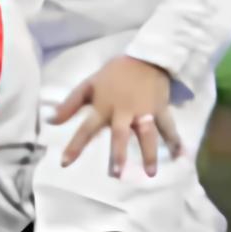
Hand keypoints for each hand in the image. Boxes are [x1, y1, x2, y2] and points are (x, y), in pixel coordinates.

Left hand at [53, 57, 176, 178]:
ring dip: (149, 153)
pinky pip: (168, 127)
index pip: (86, 129)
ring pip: (147, 135)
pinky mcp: (161, 109)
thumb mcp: (89, 84)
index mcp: (104, 107)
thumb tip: (50, 121)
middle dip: (119, 154)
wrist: (147, 57)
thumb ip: (70, 104)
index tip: (64, 163)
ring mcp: (145, 111)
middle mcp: (124, 112)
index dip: (75, 145)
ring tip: (150, 173)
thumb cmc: (115, 74)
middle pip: (120, 135)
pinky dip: (175, 141)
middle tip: (117, 174)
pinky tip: (181, 155)